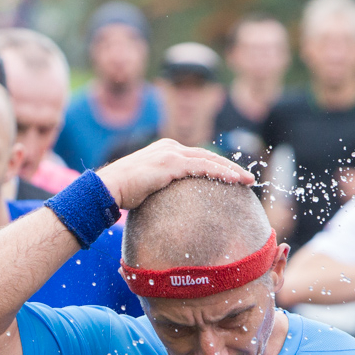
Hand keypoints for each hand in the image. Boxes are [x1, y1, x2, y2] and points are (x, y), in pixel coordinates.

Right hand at [95, 138, 253, 209]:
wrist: (107, 188)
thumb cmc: (122, 194)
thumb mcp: (148, 188)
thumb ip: (163, 189)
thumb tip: (172, 207)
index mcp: (165, 151)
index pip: (197, 157)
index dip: (216, 166)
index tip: (232, 178)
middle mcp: (170, 147)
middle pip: (207, 155)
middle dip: (230, 166)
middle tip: (248, 178)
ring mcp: (171, 153)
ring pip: (209, 159)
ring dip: (231, 170)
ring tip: (248, 180)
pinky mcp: (171, 163)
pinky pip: (203, 167)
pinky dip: (221, 173)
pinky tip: (234, 181)